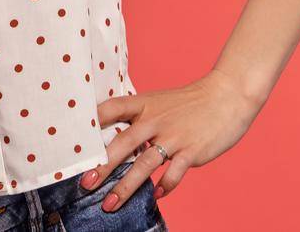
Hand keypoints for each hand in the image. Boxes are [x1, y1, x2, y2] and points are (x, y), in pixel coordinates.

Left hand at [78, 70, 264, 208]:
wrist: (227, 95)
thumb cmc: (190, 103)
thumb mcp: (160, 103)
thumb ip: (140, 119)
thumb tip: (116, 140)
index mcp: (144, 104)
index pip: (110, 108)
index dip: (90, 121)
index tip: (72, 139)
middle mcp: (155, 119)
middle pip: (122, 143)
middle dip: (101, 166)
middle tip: (84, 184)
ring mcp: (173, 136)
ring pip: (143, 165)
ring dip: (125, 187)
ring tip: (110, 204)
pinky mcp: (191, 151)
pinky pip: (173, 174)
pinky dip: (164, 186)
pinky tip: (155, 195)